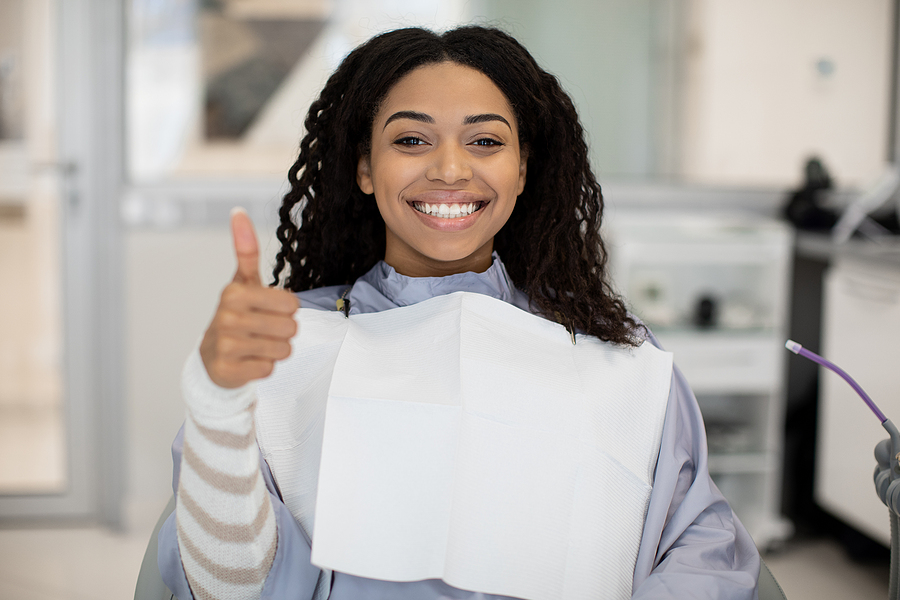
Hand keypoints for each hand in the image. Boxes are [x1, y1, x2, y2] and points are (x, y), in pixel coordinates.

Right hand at [199, 208, 299, 388]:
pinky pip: (270, 369)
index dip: (286, 310)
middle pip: (291, 328)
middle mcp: (227, 317)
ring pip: (283, 350)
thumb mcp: (242, 282)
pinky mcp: (229, 370)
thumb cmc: (236, 314)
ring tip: (257, 345)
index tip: (267, 310)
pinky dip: (264, 366)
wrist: (212, 356)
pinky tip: (249, 360)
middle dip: (283, 331)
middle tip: (263, 330)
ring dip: (276, 350)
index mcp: (235, 292)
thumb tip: (239, 211)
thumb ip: (245, 249)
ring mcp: (226, 345)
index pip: (291, 303)